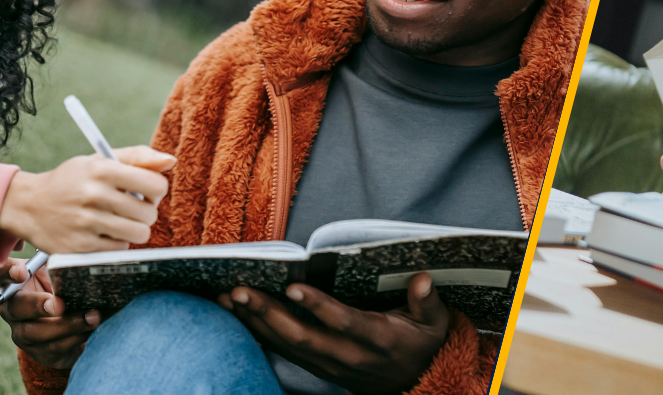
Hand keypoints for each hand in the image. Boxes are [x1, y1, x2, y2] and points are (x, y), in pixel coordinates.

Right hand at [0, 146, 175, 253]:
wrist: (27, 205)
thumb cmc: (72, 180)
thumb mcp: (99, 160)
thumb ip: (138, 157)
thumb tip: (171, 161)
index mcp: (103, 170)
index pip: (156, 185)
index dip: (157, 190)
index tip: (146, 192)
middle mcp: (93, 195)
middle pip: (150, 213)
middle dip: (146, 211)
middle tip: (131, 208)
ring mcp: (85, 223)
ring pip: (139, 234)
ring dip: (134, 229)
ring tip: (120, 221)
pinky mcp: (78, 247)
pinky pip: (119, 249)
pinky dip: (117, 243)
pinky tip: (103, 232)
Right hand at [0, 257, 99, 368]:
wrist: (74, 321)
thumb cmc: (64, 287)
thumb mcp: (61, 271)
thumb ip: (62, 261)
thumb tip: (79, 252)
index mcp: (15, 283)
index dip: (4, 272)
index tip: (22, 272)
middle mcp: (12, 309)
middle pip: (14, 308)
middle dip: (37, 306)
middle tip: (60, 304)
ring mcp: (22, 333)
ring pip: (34, 333)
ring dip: (66, 325)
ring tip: (92, 316)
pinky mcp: (39, 351)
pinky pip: (53, 348)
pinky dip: (76, 337)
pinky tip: (93, 327)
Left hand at [218, 273, 448, 393]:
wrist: (414, 383)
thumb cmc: (422, 343)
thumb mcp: (436, 324)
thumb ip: (428, 301)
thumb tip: (424, 278)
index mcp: (378, 340)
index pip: (344, 322)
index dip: (318, 307)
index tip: (294, 286)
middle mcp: (348, 355)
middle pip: (302, 337)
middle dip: (267, 313)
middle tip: (239, 290)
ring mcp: (329, 364)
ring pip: (286, 345)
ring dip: (255, 322)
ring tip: (226, 299)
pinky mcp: (318, 367)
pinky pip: (283, 351)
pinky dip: (258, 333)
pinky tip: (237, 317)